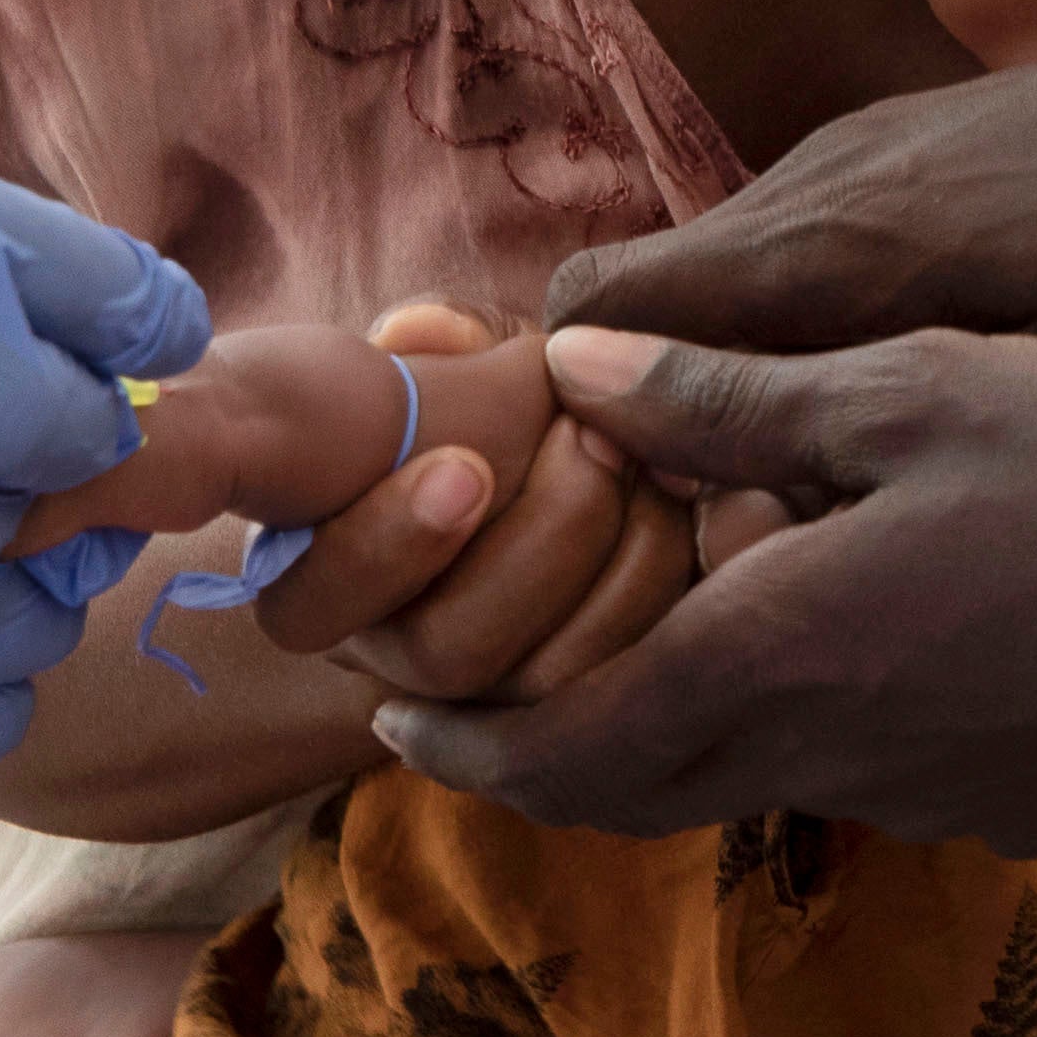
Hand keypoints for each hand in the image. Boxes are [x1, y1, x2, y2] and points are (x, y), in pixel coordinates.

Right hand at [251, 306, 701, 705]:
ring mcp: (501, 697)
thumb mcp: (472, 359)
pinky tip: (726, 502)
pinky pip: (646, 677)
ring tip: (660, 459)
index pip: (311, 604)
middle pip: (451, 653)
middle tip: (596, 437)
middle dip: (539, 538)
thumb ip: (442, 341)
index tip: (465, 467)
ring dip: (622, 558)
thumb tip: (415, 333)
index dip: (387, 544)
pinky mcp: (606, 703)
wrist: (619, 459)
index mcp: (331, 576)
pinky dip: (695, 585)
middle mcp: (403, 656)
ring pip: (553, 681)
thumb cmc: (512, 400)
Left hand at [367, 329, 1036, 842]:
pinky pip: (866, 766)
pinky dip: (805, 714)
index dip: (457, 742)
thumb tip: (570, 370)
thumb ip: (727, 398)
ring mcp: (929, 797)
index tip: (391, 712)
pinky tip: (854, 623)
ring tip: (668, 617)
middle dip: (539, 751)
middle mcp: (831, 756)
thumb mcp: (911, 385)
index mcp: (776, 654)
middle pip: (635, 790)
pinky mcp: (1017, 804)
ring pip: (753, 774)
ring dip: (683, 718)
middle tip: (476, 694)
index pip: (559, 752)